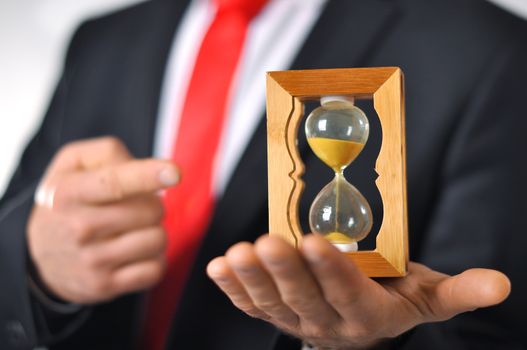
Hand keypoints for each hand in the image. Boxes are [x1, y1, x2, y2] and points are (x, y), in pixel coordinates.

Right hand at [27, 137, 178, 303]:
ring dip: (155, 231)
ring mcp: (92, 261)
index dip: (147, 175)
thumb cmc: (69, 200)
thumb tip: (151, 167)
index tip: (174, 172)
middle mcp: (78, 228)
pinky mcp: (105, 286)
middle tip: (136, 207)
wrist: (39, 256)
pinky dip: (155, 259)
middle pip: (150, 210)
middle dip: (153, 204)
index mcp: (69, 193)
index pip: (114, 183)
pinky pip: (155, 270)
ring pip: (157, 240)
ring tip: (135, 229)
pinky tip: (137, 252)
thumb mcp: (73, 165)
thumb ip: (108, 153)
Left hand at [207, 235, 510, 348]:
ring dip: (252, 277)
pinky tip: (218, 268)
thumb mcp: (425, 296)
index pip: (347, 292)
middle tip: (265, 241)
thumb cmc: (391, 299)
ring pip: (270, 302)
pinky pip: (249, 305)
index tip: (314, 241)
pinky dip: (232, 289)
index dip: (329, 270)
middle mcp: (326, 322)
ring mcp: (294, 321)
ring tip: (237, 253)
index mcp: (366, 314)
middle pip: (302, 296)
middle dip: (283, 269)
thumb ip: (456, 292)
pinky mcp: (271, 315)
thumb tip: (500, 285)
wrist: (358, 326)